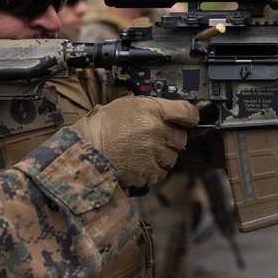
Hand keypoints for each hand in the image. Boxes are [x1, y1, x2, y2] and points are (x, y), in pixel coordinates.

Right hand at [70, 96, 199, 187]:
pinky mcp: (148, 173)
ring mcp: (154, 154)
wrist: (87, 147)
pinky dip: (152, 170)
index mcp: (154, 111)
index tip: (188, 121)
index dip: (190, 117)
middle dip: (172, 139)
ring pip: (172, 158)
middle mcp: (157, 131)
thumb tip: (175, 114)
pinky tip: (138, 162)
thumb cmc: (106, 124)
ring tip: (142, 151)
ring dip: (162, 156)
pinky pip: (160, 173)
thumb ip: (156, 108)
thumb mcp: (132, 104)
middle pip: (182, 138)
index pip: (188, 113)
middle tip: (155, 138)